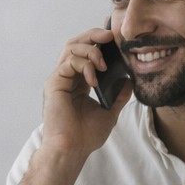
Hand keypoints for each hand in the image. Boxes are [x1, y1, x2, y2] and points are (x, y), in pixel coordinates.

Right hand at [41, 25, 132, 158]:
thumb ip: (119, 95)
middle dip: (94, 35)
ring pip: (71, 47)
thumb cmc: (86, 136)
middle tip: (111, 36)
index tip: (114, 35)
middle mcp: (67, 77)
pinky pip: (69, 62)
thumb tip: (131, 80)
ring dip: (91, 49)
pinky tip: (94, 80)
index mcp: (79, 82)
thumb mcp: (110, 112)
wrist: (72, 150)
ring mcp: (59, 79)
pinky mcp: (54, 83)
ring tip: (103, 63)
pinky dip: (84, 65)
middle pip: (76, 43)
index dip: (98, 40)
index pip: (86, 52)